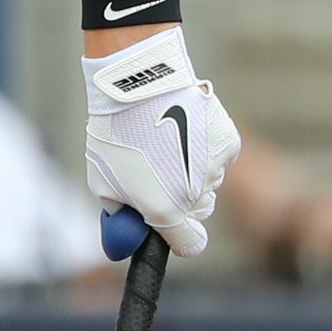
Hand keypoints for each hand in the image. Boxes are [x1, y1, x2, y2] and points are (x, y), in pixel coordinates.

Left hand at [83, 27, 240, 257]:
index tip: (167, 225)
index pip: (190, 244)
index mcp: (165, 211)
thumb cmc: (116, 135)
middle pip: (199, 213)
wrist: (139, 85)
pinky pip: (219, 158)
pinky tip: (185, 129)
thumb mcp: (102, 182)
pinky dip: (206, 150)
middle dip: (182, 201)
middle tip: (160, 176)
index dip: (178, 237)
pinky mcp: (229, 144)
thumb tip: (125, 238)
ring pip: (209, 183)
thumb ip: (120, 215)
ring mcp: (215, 169)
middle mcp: (195, 195)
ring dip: (193, 172)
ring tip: (167, 142)